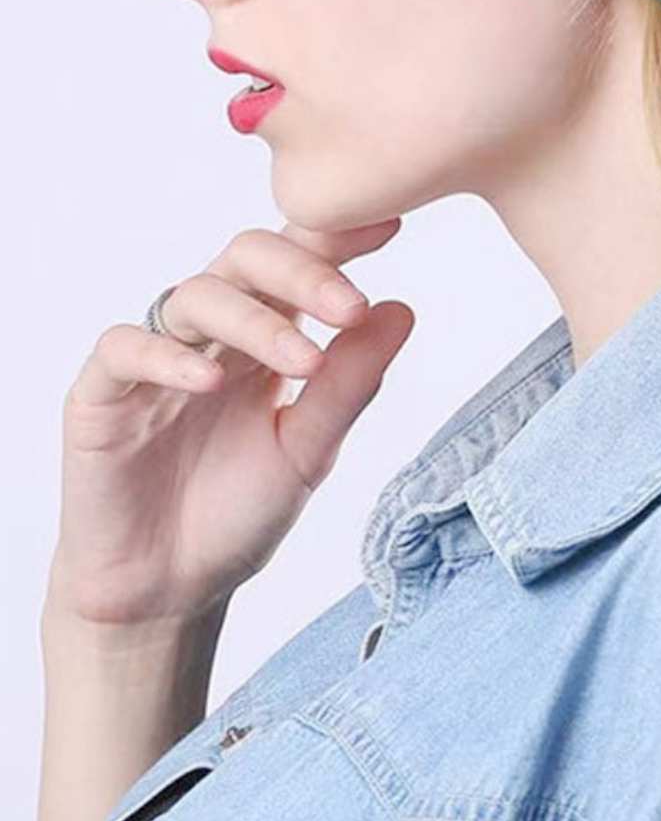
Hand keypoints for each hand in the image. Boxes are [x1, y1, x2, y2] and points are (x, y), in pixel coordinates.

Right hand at [45, 217, 413, 632]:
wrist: (170, 593)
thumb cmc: (237, 515)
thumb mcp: (308, 452)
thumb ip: (349, 384)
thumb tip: (401, 311)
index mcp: (265, 336)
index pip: (298, 262)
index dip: (337, 237)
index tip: (390, 227)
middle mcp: (210, 333)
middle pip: (247, 256)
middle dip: (302, 269)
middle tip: (349, 307)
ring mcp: (154, 357)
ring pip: (195, 294)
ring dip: (253, 321)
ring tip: (300, 362)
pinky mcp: (101, 393)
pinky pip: (125, 347)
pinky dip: (168, 357)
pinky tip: (211, 381)